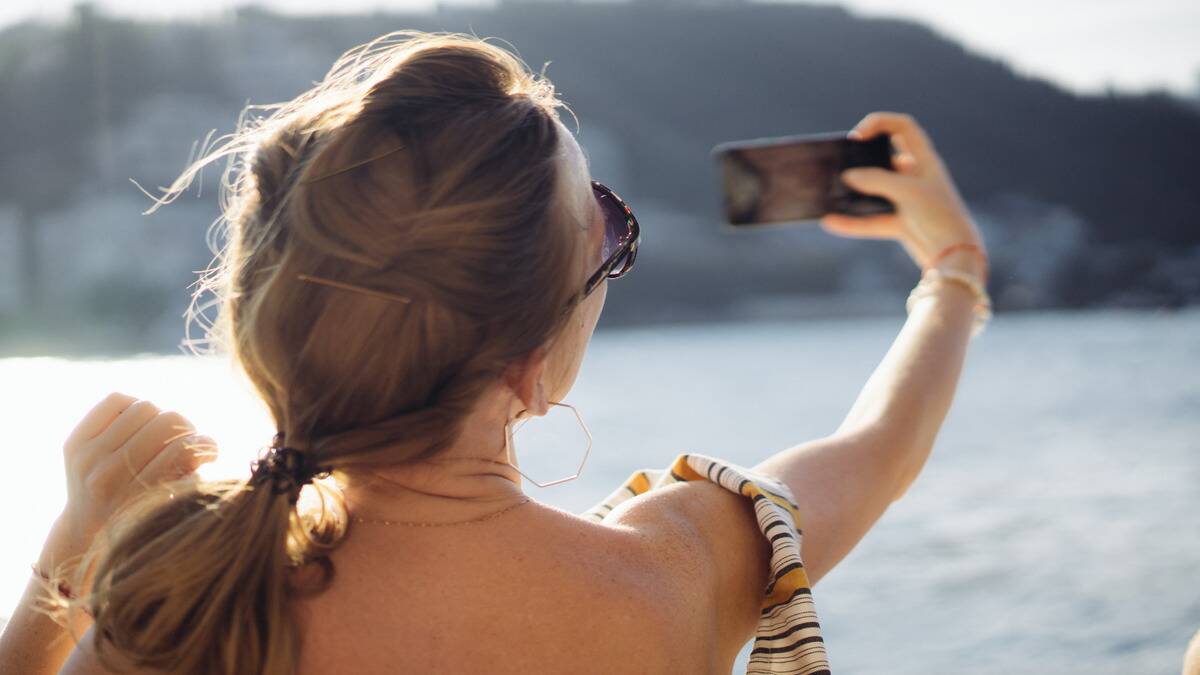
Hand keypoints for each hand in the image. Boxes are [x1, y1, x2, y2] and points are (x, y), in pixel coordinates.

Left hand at [41, 393, 217, 570]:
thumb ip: (194, 476)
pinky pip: (117, 400)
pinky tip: (138, 426)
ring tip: (163, 434)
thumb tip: (205, 444)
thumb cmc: (148, 512)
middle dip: (186, 429)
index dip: (206, 446)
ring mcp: (87, 458)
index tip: (212, 453)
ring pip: (145, 407)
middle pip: (167, 422)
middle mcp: (106, 477)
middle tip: (189, 440)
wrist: (90, 528)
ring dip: (161, 418)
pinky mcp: (74, 442)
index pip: (184, 450)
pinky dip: (134, 407)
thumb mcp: (178, 503)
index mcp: (137, 497)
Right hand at [820, 111, 987, 278]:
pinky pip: (870, 220)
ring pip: (875, 191)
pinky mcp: (900, 224)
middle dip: (862, 159)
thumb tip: (848, 177)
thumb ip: (876, 181)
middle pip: (885, 158)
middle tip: (842, 163)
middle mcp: (915, 177)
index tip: (858, 137)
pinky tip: (830, 221)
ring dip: (855, 192)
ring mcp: (907, 201)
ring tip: (832, 191)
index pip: (903, 128)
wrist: (956, 256)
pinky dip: (851, 221)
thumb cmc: (939, 216)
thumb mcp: (907, 192)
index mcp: (925, 160)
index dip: (880, 124)